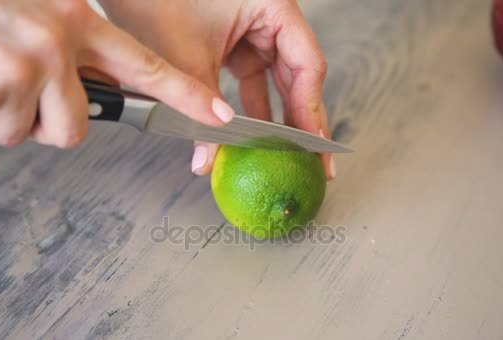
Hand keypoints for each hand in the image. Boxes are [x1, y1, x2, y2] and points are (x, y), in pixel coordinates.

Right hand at [0, 0, 233, 147]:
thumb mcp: (42, 6)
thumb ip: (78, 44)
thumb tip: (102, 84)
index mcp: (75, 18)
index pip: (147, 67)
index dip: (187, 96)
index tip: (221, 115)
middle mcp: (53, 46)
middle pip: (75, 128)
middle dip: (50, 118)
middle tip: (22, 82)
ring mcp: (16, 73)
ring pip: (29, 133)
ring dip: (8, 113)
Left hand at [99, 0, 335, 179]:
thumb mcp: (186, 58)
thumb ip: (201, 110)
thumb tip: (207, 161)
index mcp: (274, 7)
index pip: (307, 65)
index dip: (311, 110)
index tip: (314, 145)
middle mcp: (272, 17)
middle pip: (299, 76)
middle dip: (303, 120)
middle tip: (316, 161)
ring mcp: (257, 30)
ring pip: (280, 80)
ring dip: (282, 117)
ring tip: (291, 154)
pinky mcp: (239, 42)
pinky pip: (257, 78)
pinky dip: (257, 106)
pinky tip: (259, 136)